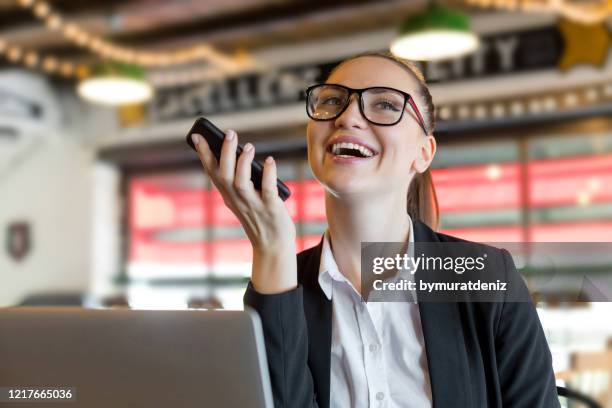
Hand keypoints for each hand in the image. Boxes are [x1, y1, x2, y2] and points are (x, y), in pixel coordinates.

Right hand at [191, 130, 297, 293]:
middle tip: (230, 133)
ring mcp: (253, 204)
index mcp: (228, 195)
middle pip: (224, 174)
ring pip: (241, 182)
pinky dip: (269, 174)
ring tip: (249, 147)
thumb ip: (238, 178)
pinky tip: (270, 161)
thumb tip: (241, 151)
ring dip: (244, 163)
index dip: (204, 154)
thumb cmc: (259, 217)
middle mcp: (237, 199)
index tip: (197, 135)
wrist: (272, 245)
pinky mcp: (270, 208)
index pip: (212, 172)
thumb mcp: (242, 199)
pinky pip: (268, 190)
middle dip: (225, 153)